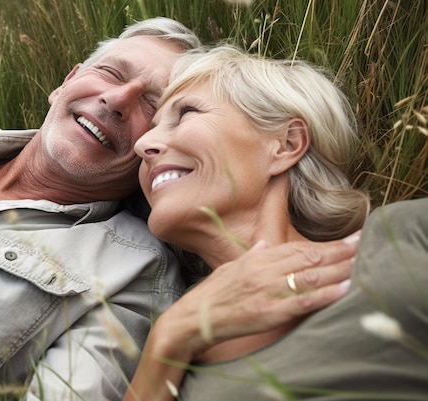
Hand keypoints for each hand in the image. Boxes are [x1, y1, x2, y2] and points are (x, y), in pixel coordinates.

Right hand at [153, 233, 359, 361]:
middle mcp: (264, 271)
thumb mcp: (230, 267)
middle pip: (310, 258)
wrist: (193, 318)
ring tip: (362, 263)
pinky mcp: (268, 312)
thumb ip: (252, 254)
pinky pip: (302, 301)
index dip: (327, 244)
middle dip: (340, 252)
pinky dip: (325, 294)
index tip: (349, 239)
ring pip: (310, 276)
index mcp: (257, 259)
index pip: (299, 247)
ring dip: (339, 270)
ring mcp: (267, 291)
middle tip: (364, 245)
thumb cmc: (211, 295)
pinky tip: (343, 289)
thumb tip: (267, 242)